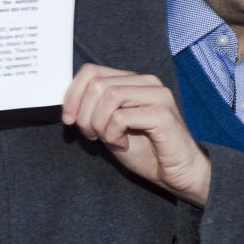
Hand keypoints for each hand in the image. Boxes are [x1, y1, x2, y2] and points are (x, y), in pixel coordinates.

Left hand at [62, 64, 210, 206]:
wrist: (176, 173)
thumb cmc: (146, 151)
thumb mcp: (110, 127)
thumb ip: (94, 110)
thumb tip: (68, 104)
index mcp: (133, 80)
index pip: (91, 71)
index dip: (72, 94)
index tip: (68, 119)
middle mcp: (146, 82)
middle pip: (96, 84)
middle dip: (84, 114)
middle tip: (91, 136)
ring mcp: (157, 95)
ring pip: (108, 95)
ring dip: (98, 124)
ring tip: (108, 139)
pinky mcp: (162, 113)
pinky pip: (121, 116)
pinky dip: (113, 134)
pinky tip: (123, 144)